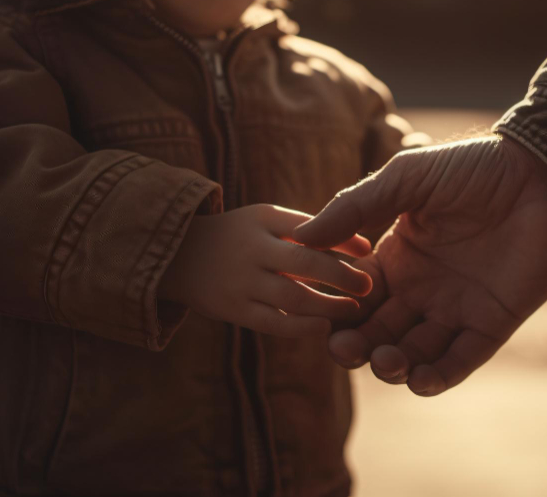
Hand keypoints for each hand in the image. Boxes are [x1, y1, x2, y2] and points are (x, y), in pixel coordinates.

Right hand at [159, 204, 372, 336]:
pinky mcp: (234, 310)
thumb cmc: (241, 236)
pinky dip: (302, 328)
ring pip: (293, 297)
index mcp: (264, 220)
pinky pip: (273, 323)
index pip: (310, 228)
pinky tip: (324, 327)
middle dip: (341, 276)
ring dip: (328, 305)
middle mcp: (252, 249)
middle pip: (304, 263)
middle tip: (367, 286)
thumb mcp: (268, 220)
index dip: (343, 240)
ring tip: (353, 310)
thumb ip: (311, 230)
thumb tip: (366, 246)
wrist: (178, 256)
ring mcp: (241, 282)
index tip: (369, 250)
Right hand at [293, 136, 546, 395]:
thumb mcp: (408, 178)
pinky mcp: (492, 322)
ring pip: (414, 353)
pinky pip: (460, 360)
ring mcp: (457, 308)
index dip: (336, 309)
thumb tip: (301, 235)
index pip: (357, 295)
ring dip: (393, 366)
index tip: (318, 316)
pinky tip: (420, 379)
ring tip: (386, 360)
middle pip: (378, 331)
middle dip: (357, 346)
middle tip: (344, 349)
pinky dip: (438, 376)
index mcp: (400, 256)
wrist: (545, 174)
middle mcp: (423, 288)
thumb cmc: (476, 167)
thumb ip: (356, 205)